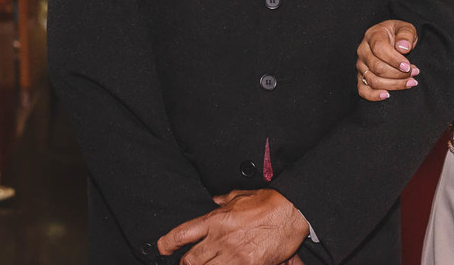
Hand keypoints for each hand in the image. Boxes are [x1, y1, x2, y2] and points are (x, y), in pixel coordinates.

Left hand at [157, 189, 307, 264]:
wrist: (291, 212)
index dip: (167, 243)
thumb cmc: (269, 202)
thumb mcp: (241, 195)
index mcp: (216, 220)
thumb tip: (216, 200)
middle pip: (190, 260)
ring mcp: (233, 255)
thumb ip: (225, 200)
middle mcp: (220, 238)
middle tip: (187, 264)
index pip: (182, 233)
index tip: (162, 248)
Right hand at [356, 19, 419, 101]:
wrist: (392, 39)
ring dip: (393, 85)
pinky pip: (363, 90)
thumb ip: (406, 35)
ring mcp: (361, 65)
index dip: (394, 60)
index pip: (379, 49)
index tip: (409, 66)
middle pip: (377, 67)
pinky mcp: (361, 77)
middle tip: (414, 73)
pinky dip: (373, 95)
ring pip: (373, 80)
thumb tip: (403, 48)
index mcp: (372, 35)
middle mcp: (363, 50)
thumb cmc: (399, 35)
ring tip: (410, 82)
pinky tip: (387, 95)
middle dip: (398, 74)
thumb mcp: (406, 28)